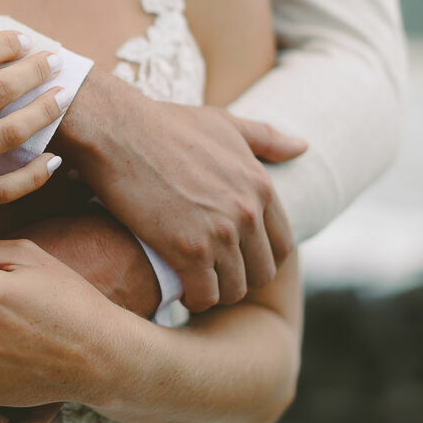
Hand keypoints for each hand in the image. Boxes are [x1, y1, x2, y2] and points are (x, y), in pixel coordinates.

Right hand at [0, 17, 66, 260]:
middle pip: (0, 89)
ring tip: (65, 96)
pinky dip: (33, 175)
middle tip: (57, 59)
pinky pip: (4, 189)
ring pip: (10, 134)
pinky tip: (54, 161)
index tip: (21, 38)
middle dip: (34, 70)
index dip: (2, 43)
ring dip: (44, 112)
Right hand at [56, 66, 303, 311]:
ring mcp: (220, 233)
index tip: (236, 256)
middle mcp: (247, 212)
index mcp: (260, 185)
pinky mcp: (188, 251)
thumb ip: (265, 138)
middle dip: (240, 277)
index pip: (283, 244)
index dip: (260, 256)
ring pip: (235, 289)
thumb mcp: (223, 123)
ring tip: (196, 283)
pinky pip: (205, 296)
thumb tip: (303, 146)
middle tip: (213, 273)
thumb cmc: (166, 124)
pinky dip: (194, 299)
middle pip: (263, 273)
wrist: (119, 132)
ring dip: (217, 292)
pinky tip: (180, 289)